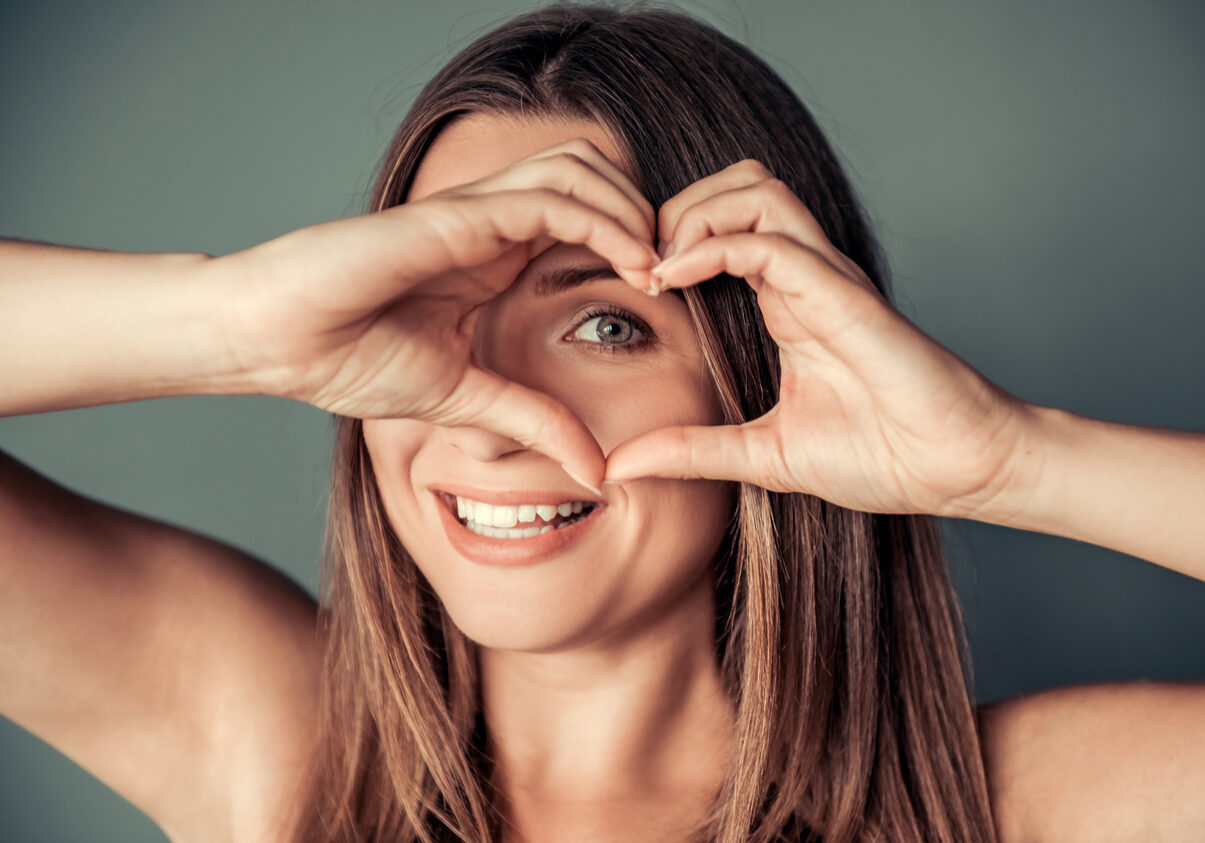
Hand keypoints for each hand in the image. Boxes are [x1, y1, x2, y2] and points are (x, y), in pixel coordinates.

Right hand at [215, 139, 659, 481]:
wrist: (275, 341)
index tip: (669, 299)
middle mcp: (492, 224)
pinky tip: (630, 261)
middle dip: (647, 217)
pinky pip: (550, 195)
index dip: (636, 248)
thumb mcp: (467, 400)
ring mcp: (474, 212)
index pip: (587, 222)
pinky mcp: (456, 215)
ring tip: (658, 267)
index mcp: (495, 258)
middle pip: (596, 178)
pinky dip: (603, 219)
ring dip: (631, 209)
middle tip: (678, 273)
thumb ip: (533, 422)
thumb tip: (597, 471)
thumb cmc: (348, 358)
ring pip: (581, 169)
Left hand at [603, 160, 1034, 516]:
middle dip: (675, 211)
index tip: (629, 286)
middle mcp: (805, 277)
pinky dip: (713, 246)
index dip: (668, 241)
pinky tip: (672, 279)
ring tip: (658, 269)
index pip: (722, 228)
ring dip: (694, 216)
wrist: (955, 468)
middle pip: (736, 186)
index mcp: (786, 302)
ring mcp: (825, 278)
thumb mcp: (761, 455)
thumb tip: (620, 465)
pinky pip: (772, 241)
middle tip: (638, 265)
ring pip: (756, 190)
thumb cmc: (880, 456)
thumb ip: (692, 452)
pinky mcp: (841, 294)